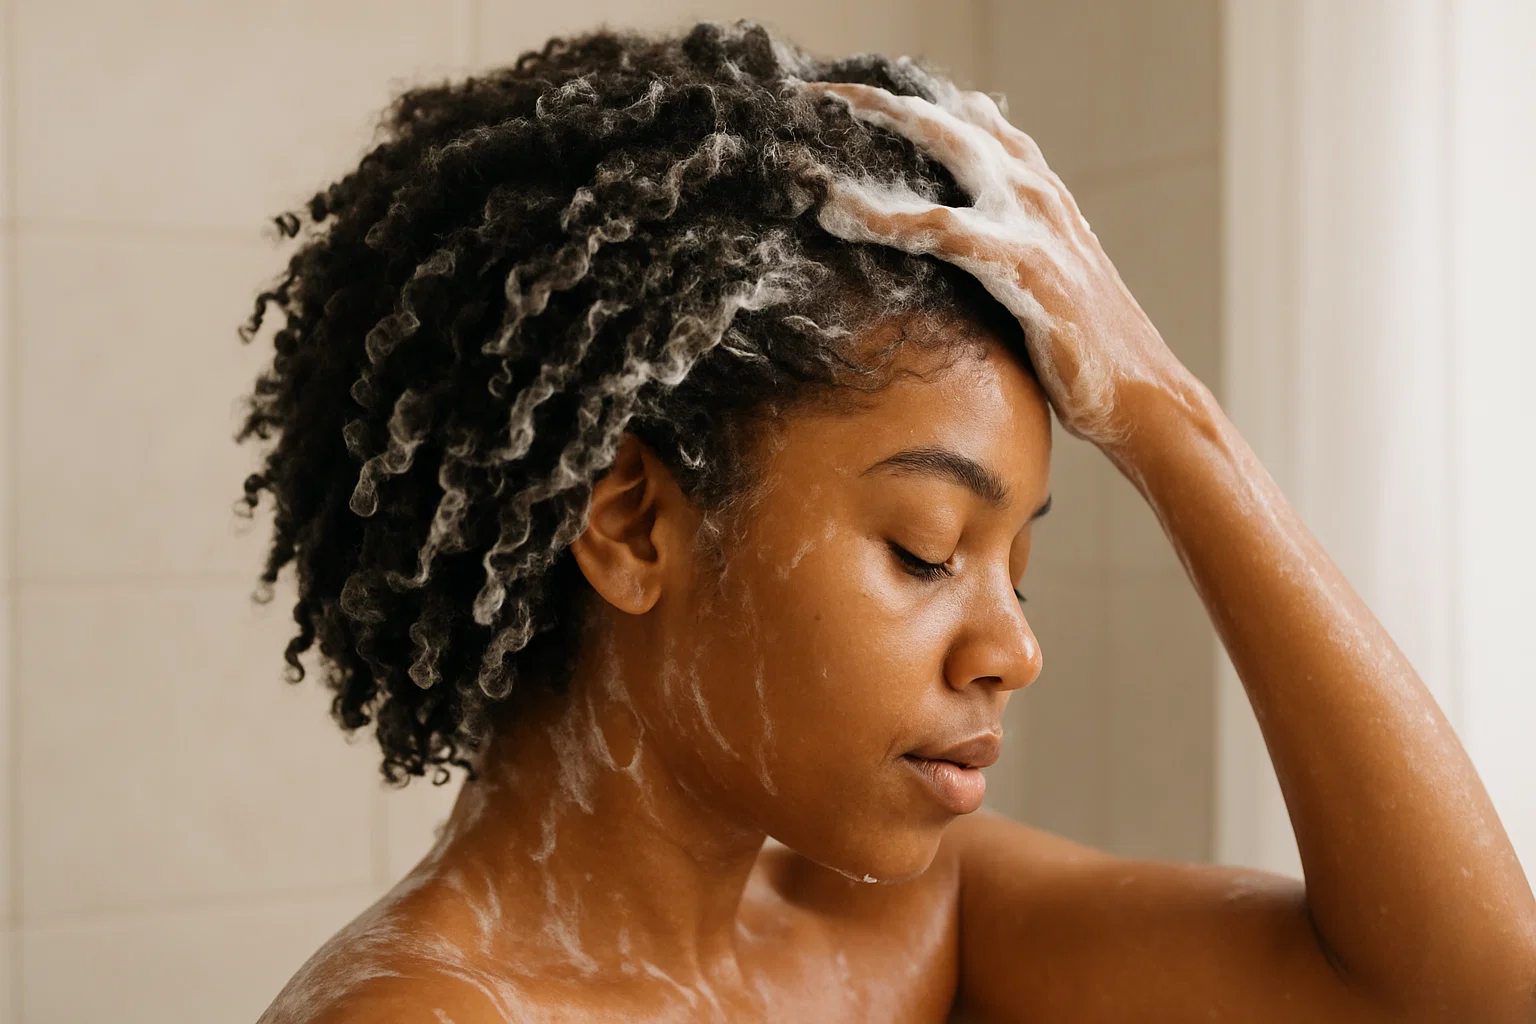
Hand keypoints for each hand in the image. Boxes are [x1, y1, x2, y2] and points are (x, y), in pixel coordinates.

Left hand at [801, 81, 1192, 450]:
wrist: (1140, 394)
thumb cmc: (1081, 349)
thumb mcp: (1039, 278)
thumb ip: (998, 245)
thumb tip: (942, 241)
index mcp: (1038, 189)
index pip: (970, 122)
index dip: (909, 107)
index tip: (848, 102)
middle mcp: (1035, 190)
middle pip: (946, 120)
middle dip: (876, 104)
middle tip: (816, 96)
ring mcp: (1032, 221)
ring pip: (942, 151)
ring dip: (872, 139)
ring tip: (806, 144)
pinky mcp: (1022, 265)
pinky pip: (938, 230)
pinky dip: (883, 218)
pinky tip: (837, 214)